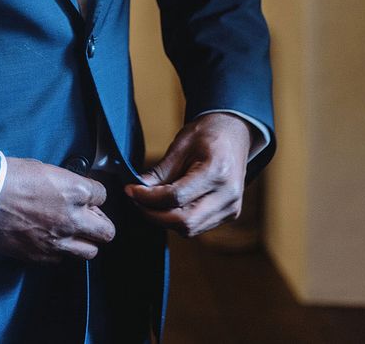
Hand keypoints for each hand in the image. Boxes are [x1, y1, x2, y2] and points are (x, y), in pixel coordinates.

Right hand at [0, 156, 115, 263]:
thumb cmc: (7, 177)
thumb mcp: (42, 168)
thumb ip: (63, 182)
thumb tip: (70, 190)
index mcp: (75, 190)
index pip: (102, 195)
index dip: (93, 194)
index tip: (86, 195)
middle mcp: (73, 218)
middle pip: (106, 231)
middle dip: (100, 223)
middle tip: (89, 218)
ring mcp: (59, 240)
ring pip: (90, 251)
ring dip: (84, 241)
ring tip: (71, 232)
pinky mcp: (42, 256)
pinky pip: (62, 259)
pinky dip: (60, 251)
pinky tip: (49, 239)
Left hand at [124, 112, 252, 236]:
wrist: (234, 134)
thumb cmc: (207, 134)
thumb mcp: (181, 144)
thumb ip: (161, 170)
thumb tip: (138, 189)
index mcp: (217, 171)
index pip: (177, 197)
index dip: (149, 198)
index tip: (130, 190)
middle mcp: (228, 195)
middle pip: (184, 221)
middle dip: (154, 215)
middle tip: (135, 200)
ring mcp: (231, 208)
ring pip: (190, 229)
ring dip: (165, 219)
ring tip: (149, 202)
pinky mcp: (229, 214)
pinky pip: (198, 226)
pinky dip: (178, 219)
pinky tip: (168, 205)